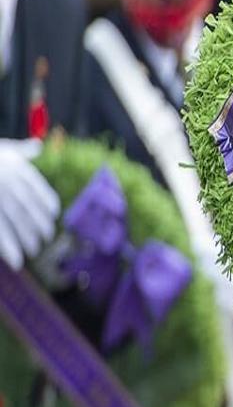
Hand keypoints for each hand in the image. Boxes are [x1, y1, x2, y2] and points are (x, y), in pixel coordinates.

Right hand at [0, 139, 59, 269]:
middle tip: (46, 238)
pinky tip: (17, 260)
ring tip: (34, 250)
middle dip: (39, 225)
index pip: (38, 189)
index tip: (53, 214)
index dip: (47, 202)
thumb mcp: (1, 149)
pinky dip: (9, 247)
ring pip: (16, 221)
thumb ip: (20, 151)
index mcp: (14, 168)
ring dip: (27, 238)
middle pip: (29, 208)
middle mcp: (7, 182)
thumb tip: (36, 146)